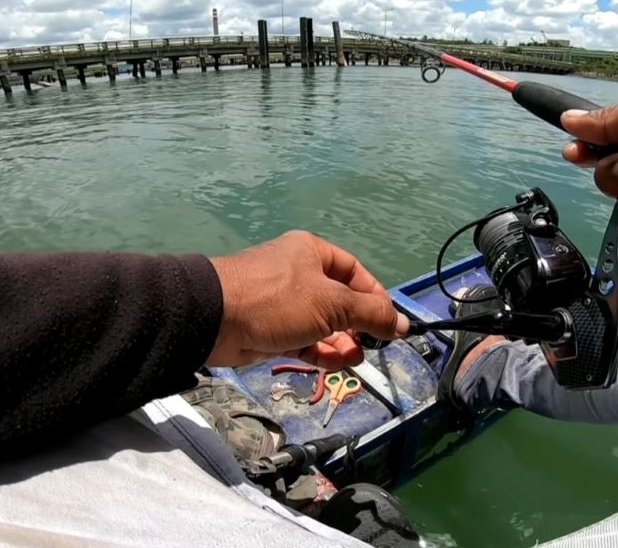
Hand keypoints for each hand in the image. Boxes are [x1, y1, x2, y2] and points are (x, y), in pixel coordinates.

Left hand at [206, 230, 408, 369]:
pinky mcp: (271, 330)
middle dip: (358, 326)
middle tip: (372, 346)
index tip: (390, 323)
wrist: (214, 319)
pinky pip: (305, 341)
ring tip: (354, 359)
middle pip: (340, 302)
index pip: (356, 273)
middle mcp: (300, 274)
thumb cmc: (278, 299)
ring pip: (323, 325)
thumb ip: (371, 314)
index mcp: (313, 253)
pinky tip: (334, 364)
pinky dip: (321, 353)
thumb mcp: (333, 303)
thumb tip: (403, 324)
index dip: (376, 298)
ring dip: (342, 343)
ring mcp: (284, 304)